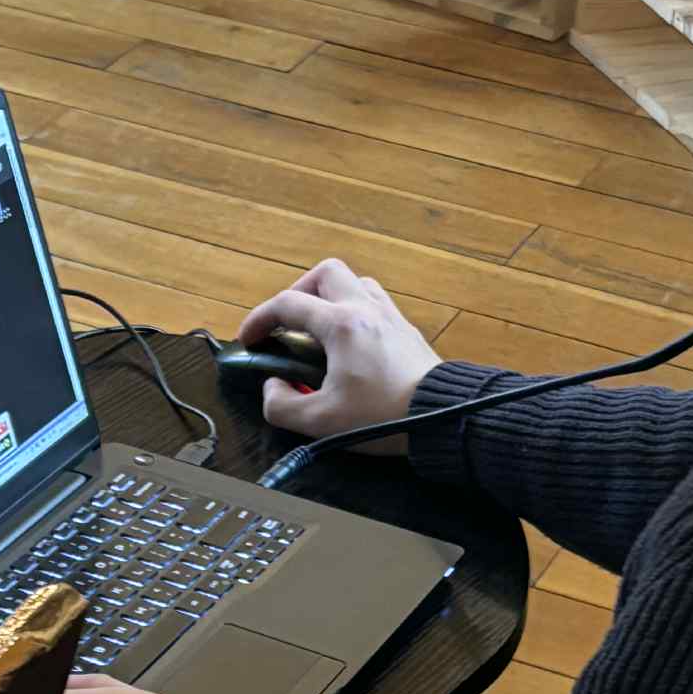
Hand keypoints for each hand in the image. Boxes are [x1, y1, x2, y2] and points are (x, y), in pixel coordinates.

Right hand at [238, 258, 441, 452]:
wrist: (443, 418)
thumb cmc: (386, 417)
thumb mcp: (321, 421)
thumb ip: (282, 405)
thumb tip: (273, 388)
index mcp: (342, 325)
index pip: (287, 304)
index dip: (258, 318)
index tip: (249, 339)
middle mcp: (366, 310)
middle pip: (325, 272)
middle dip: (298, 292)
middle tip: (287, 323)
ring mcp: (390, 316)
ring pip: (354, 283)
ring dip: (330, 298)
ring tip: (318, 331)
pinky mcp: (406, 330)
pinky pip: (375, 303)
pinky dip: (354, 312)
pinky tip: (349, 344)